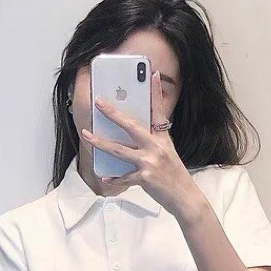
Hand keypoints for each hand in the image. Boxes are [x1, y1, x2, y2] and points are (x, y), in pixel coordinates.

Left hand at [80, 69, 199, 218]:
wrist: (184, 196)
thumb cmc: (174, 174)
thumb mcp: (168, 152)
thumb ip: (154, 140)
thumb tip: (136, 133)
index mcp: (163, 138)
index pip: (158, 111)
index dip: (155, 92)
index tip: (151, 74)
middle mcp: (156, 147)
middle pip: (131, 126)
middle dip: (113, 113)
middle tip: (99, 103)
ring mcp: (150, 162)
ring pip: (120, 150)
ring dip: (101, 143)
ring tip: (86, 136)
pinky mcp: (145, 178)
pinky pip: (124, 177)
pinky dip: (114, 178)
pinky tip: (105, 177)